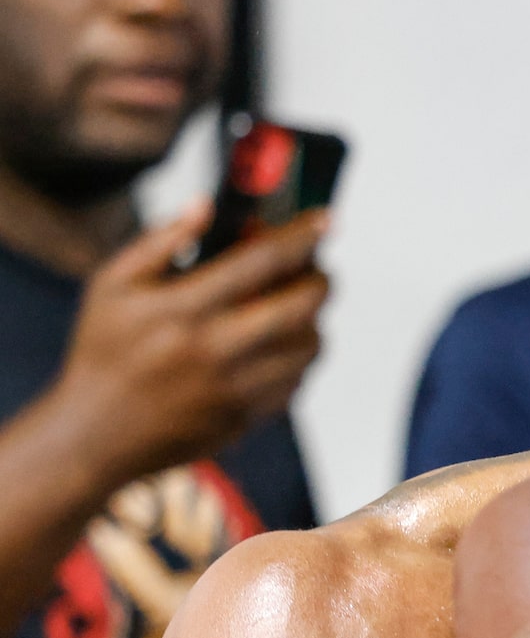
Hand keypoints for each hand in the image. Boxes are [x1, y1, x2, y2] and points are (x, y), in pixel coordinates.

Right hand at [45, 201, 329, 490]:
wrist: (95, 432)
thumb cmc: (103, 351)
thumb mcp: (112, 283)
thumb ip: (162, 240)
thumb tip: (207, 206)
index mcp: (181, 308)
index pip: (261, 261)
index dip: (302, 235)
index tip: (325, 220)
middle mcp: (214, 348)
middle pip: (302, 305)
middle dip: (320, 278)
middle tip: (313, 269)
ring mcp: (235, 387)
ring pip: (310, 346)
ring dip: (313, 320)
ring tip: (291, 308)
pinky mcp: (247, 416)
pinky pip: (298, 381)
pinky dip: (299, 358)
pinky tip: (277, 346)